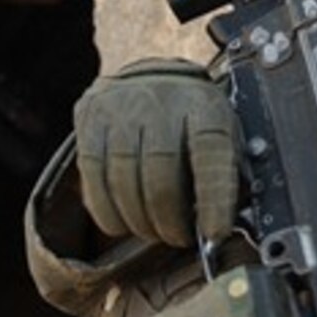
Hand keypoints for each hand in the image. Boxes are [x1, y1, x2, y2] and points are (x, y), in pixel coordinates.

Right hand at [73, 58, 238, 247]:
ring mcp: (121, 107)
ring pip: (123, 178)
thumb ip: (225, 175)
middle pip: (161, 170)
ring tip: (153, 231)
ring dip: (139, 220)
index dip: (214, 196)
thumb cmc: (192, 121)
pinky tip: (122, 222)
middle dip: (169, 218)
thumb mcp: (223, 134)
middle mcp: (161, 100)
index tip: (215, 233)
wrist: (150, 78)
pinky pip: (93, 177)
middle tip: (178, 237)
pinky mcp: (90, 118)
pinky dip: (108, 211)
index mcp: (204, 105)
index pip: (211, 149)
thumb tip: (219, 230)